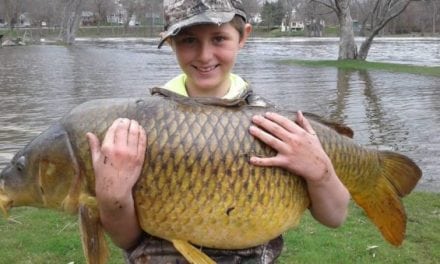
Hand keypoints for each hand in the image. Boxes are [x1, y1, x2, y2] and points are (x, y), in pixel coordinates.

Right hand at [87, 118, 146, 207]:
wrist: (115, 190)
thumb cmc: (103, 175)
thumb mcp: (96, 160)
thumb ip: (94, 145)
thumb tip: (88, 133)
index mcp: (107, 148)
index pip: (113, 129)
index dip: (117, 122)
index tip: (120, 120)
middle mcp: (119, 149)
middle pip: (124, 128)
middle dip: (127, 122)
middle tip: (128, 120)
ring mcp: (131, 153)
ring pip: (135, 133)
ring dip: (135, 125)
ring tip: (135, 123)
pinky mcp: (139, 158)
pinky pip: (142, 142)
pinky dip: (142, 134)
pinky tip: (141, 131)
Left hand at [249, 111, 349, 226]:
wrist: (319, 169)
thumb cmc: (316, 151)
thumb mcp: (313, 135)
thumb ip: (304, 123)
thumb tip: (299, 112)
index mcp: (299, 133)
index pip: (284, 122)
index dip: (274, 117)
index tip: (266, 114)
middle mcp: (293, 140)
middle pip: (275, 129)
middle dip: (263, 122)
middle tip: (254, 118)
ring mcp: (288, 151)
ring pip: (271, 141)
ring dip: (260, 134)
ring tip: (251, 129)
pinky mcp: (285, 162)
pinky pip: (271, 161)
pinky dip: (261, 161)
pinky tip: (251, 160)